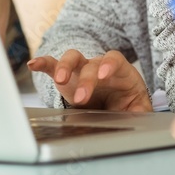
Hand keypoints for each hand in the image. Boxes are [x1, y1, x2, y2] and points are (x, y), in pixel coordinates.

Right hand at [27, 49, 151, 111]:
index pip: (113, 59)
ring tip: (59, 79)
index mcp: (119, 70)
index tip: (104, 75)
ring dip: (64, 66)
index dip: (109, 64)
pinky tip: (33, 65)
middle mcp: (98, 66)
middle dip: (85, 80)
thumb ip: (141, 111)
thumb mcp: (138, 107)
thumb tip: (141, 117)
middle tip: (82, 98)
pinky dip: (43, 63)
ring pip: (71, 58)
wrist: (115, 101)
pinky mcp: (66, 77)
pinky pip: (53, 65)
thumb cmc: (127, 101)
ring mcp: (81, 69)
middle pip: (90, 64)